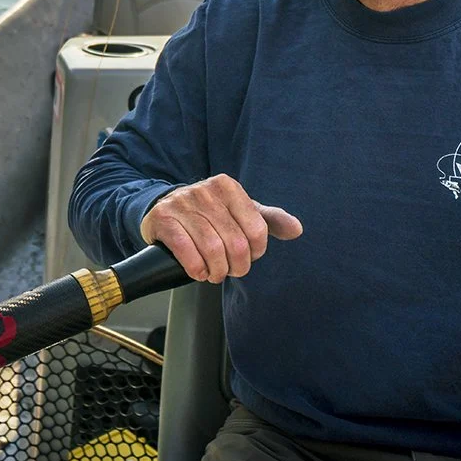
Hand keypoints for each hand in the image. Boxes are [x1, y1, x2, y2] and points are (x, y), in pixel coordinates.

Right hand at [140, 173, 302, 282]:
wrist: (165, 208)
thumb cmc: (210, 215)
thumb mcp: (240, 213)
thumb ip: (269, 220)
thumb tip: (297, 229)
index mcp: (229, 187)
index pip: (257, 230)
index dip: (255, 253)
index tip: (247, 257)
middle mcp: (206, 191)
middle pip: (236, 244)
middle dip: (236, 266)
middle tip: (229, 270)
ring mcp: (183, 203)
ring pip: (212, 249)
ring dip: (216, 270)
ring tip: (214, 273)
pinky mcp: (163, 219)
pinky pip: (187, 252)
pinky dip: (197, 269)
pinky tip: (198, 271)